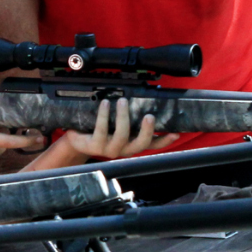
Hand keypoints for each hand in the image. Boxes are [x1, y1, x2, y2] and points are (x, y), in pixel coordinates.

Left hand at [62, 97, 178, 158]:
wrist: (76, 140)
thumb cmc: (98, 131)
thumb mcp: (115, 126)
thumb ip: (129, 120)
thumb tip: (142, 101)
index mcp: (130, 145)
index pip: (151, 145)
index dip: (164, 141)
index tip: (176, 133)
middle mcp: (123, 149)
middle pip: (140, 144)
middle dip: (147, 131)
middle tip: (149, 116)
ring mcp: (109, 149)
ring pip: (121, 135)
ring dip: (124, 116)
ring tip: (123, 101)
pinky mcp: (95, 145)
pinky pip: (101, 129)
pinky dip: (104, 115)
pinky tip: (105, 103)